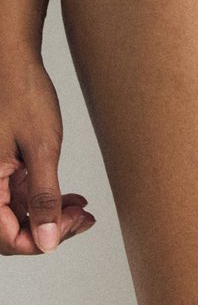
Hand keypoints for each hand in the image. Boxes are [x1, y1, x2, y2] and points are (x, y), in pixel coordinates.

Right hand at [0, 45, 95, 254]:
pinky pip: (23, 196)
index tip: (72, 225)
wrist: (14, 64)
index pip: (7, 238)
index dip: (41, 241)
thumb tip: (48, 241)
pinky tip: (73, 199)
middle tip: (83, 219)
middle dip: (50, 230)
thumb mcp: (42, 149)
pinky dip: (48, 199)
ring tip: (82, 210)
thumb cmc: (23, 96)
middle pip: (13, 230)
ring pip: (20, 215)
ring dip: (52, 215)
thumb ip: (44, 197)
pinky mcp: (6, 168)